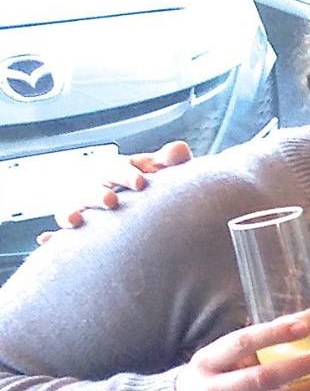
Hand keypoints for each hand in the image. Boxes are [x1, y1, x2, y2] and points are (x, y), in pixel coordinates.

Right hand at [34, 141, 184, 243]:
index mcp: (116, 172)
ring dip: (70, 212)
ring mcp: (83, 210)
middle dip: (98, 193)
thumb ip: (170, 164)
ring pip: (71, 208)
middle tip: (111, 200)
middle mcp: (95, 189)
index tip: (139, 182)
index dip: (125, 173)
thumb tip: (180, 149)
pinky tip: (47, 241)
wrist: (142, 213)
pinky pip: (58, 237)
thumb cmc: (151, 189)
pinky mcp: (77, 232)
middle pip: (90, 188)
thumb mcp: (162, 175)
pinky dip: (51, 238)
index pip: (116, 167)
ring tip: (75, 220)